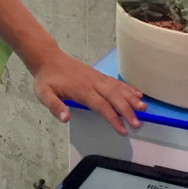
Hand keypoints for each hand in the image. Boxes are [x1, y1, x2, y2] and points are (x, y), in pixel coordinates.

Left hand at [31, 50, 145, 135]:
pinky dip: (127, 87)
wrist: (48, 58)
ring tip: (144, 107)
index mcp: (81, 90)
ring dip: (131, 98)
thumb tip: (66, 118)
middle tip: (138, 123)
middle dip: (127, 110)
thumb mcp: (44, 94)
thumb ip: (55, 106)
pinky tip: (137, 93)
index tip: (123, 130)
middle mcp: (92, 83)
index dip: (113, 118)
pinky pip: (115, 81)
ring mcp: (96, 77)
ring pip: (117, 88)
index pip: (101, 106)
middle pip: (114, 97)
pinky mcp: (97, 74)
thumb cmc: (46, 79)